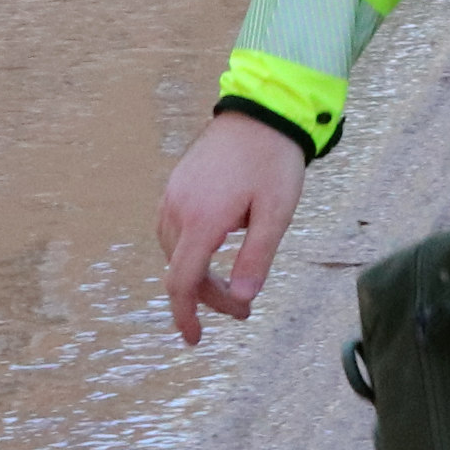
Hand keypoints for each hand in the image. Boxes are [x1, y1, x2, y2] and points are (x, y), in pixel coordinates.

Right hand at [157, 110, 312, 345]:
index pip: (183, 281)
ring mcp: (173, 194)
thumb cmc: (275, 160)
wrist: (263, 110)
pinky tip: (216, 249)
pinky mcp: (177, 184)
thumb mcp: (276, 212)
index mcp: (201, 220)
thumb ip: (256, 257)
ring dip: (198, 273)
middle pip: (180, 270)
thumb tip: (241, 299)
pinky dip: (191, 250)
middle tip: (242, 310)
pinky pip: (173, 228)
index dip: (186, 314)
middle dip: (207, 296)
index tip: (194, 339)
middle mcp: (178, 209)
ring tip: (232, 282)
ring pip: (174, 251)